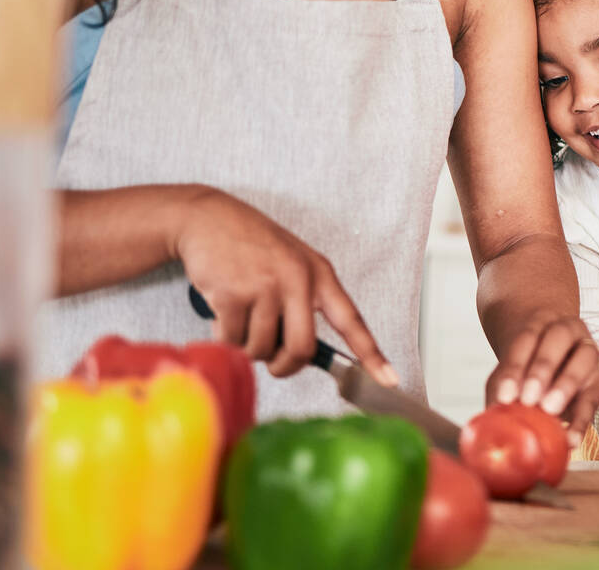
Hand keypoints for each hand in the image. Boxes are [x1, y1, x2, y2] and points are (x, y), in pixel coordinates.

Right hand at [172, 187, 394, 383]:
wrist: (208, 218)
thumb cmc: (253, 245)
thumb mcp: (293, 262)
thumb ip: (304, 302)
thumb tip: (303, 354)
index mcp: (319, 274)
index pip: (351, 320)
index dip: (372, 354)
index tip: (390, 380)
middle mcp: (297, 280)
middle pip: (302, 349)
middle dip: (284, 366)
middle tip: (273, 362)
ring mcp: (264, 286)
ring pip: (260, 349)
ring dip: (247, 345)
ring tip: (242, 315)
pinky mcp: (232, 294)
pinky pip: (231, 340)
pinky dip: (224, 334)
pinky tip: (222, 308)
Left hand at [485, 315, 598, 445]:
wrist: (555, 366)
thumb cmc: (525, 370)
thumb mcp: (510, 373)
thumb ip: (500, 389)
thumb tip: (487, 420)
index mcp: (540, 323)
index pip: (526, 338)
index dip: (514, 368)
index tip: (505, 396)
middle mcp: (568, 330)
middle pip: (558, 338)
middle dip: (542, 369)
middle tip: (529, 398)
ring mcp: (588, 352)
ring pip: (584, 359)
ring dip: (566, 384)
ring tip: (550, 410)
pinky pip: (594, 397)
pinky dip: (582, 419)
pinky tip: (571, 438)